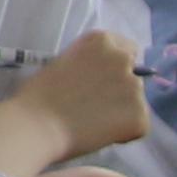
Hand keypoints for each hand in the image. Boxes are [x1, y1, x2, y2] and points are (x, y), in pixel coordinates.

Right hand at [15, 31, 149, 156]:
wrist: (35, 125)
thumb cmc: (39, 95)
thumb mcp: (64, 63)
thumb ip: (89, 64)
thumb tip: (101, 80)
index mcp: (102, 41)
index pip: (128, 50)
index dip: (115, 69)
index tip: (102, 83)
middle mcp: (122, 59)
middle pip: (134, 76)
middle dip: (121, 89)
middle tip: (97, 106)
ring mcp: (135, 87)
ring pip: (137, 102)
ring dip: (123, 111)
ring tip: (94, 123)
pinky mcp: (140, 116)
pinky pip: (138, 126)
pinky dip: (124, 133)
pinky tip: (100, 135)